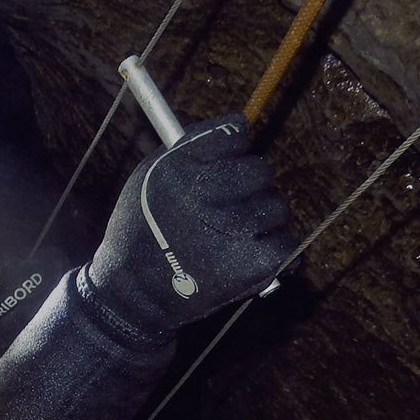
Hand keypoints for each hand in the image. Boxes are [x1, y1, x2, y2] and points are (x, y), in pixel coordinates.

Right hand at [79, 115, 295, 344]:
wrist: (133, 294)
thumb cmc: (141, 232)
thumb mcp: (147, 177)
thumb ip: (189, 148)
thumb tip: (241, 126)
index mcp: (180, 168)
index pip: (235, 134)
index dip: (230, 152)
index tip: (220, 169)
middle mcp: (207, 194)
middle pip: (260, 169)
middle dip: (247, 187)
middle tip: (224, 210)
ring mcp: (234, 228)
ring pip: (276, 206)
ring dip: (260, 220)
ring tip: (230, 238)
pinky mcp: (255, 262)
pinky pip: (286, 241)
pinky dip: (271, 250)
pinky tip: (245, 256)